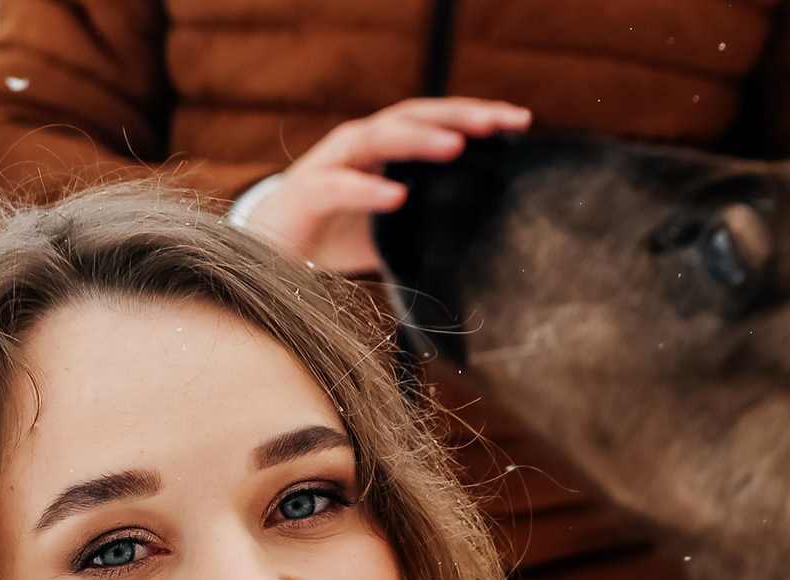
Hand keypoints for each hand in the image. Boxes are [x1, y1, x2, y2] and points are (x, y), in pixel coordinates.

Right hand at [242, 98, 530, 273]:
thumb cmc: (334, 236)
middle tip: (498, 122)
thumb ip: (428, 226)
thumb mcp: (393, 232)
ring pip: (377, 137)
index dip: (476, 118)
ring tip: (455, 146)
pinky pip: (339, 185)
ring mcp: (331, 164)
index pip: (435, 121)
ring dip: (417, 139)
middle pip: (412, 116)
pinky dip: (369, 189)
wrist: (270, 253)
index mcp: (384, 149)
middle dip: (458, 116)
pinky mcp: (306, 193)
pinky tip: (397, 196)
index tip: (520, 122)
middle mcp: (360, 145)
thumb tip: (484, 247)